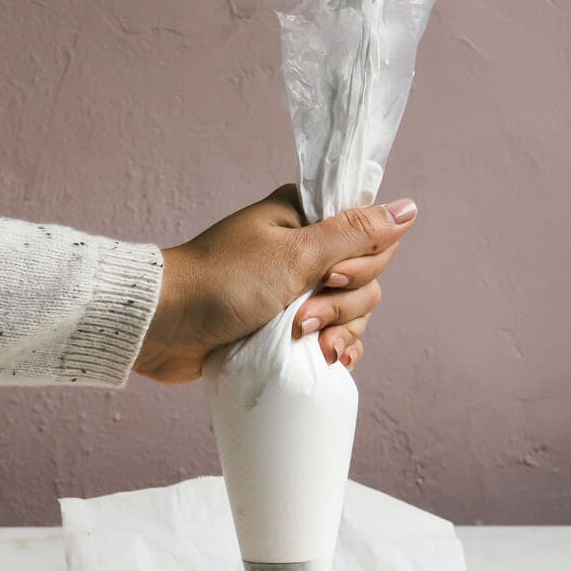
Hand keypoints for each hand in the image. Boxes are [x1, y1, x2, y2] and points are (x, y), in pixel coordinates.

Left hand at [133, 185, 417, 384]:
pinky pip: (329, 336)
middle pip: (366, 278)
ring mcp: (295, 289)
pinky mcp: (283, 325)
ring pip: (351, 312)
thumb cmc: (221, 284)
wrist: (162, 327)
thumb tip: (408, 208)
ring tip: (304, 343)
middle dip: (343, 305)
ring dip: (337, 331)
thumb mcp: (294, 256)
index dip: (363, 262)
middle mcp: (305, 249)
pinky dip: (333, 349)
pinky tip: (329, 361)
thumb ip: (354, 234)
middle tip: (302, 316)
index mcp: (306, 218)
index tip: (329, 276)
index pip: (371, 234)